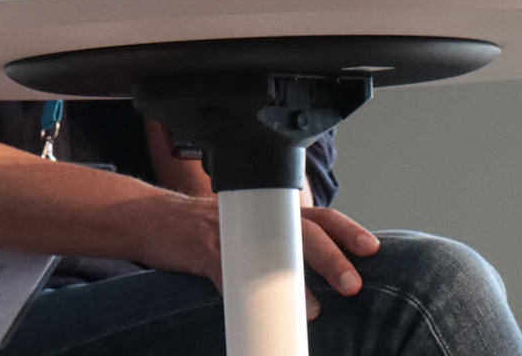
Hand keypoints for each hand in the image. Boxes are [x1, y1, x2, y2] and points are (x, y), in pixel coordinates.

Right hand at [142, 190, 380, 320]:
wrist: (150, 218)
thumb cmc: (202, 229)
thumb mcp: (243, 226)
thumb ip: (276, 243)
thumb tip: (313, 279)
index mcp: (267, 209)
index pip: (316, 215)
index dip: (345, 230)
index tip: (371, 248)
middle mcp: (253, 214)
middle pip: (301, 230)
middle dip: (331, 257)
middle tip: (352, 283)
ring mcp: (229, 230)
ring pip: (270, 251)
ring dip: (296, 282)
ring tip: (315, 308)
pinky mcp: (203, 249)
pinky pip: (230, 273)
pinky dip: (248, 295)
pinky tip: (261, 310)